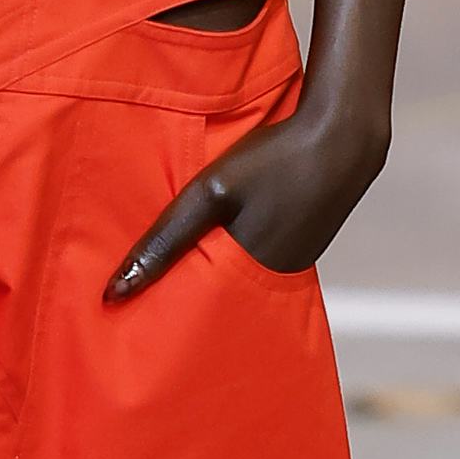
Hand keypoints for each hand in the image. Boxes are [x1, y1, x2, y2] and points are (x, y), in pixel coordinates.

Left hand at [106, 101, 385, 299]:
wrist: (343, 137)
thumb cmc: (274, 160)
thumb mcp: (210, 194)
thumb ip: (165, 240)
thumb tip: (116, 291)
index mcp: (248, 277)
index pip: (194, 317)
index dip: (162, 318)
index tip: (128, 321)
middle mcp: (271, 281)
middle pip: (215, 303)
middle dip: (181, 301)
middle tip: (139, 302)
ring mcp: (289, 265)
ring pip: (235, 280)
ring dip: (207, 274)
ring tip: (169, 272)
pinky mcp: (298, 246)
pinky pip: (254, 261)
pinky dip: (232, 256)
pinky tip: (215, 240)